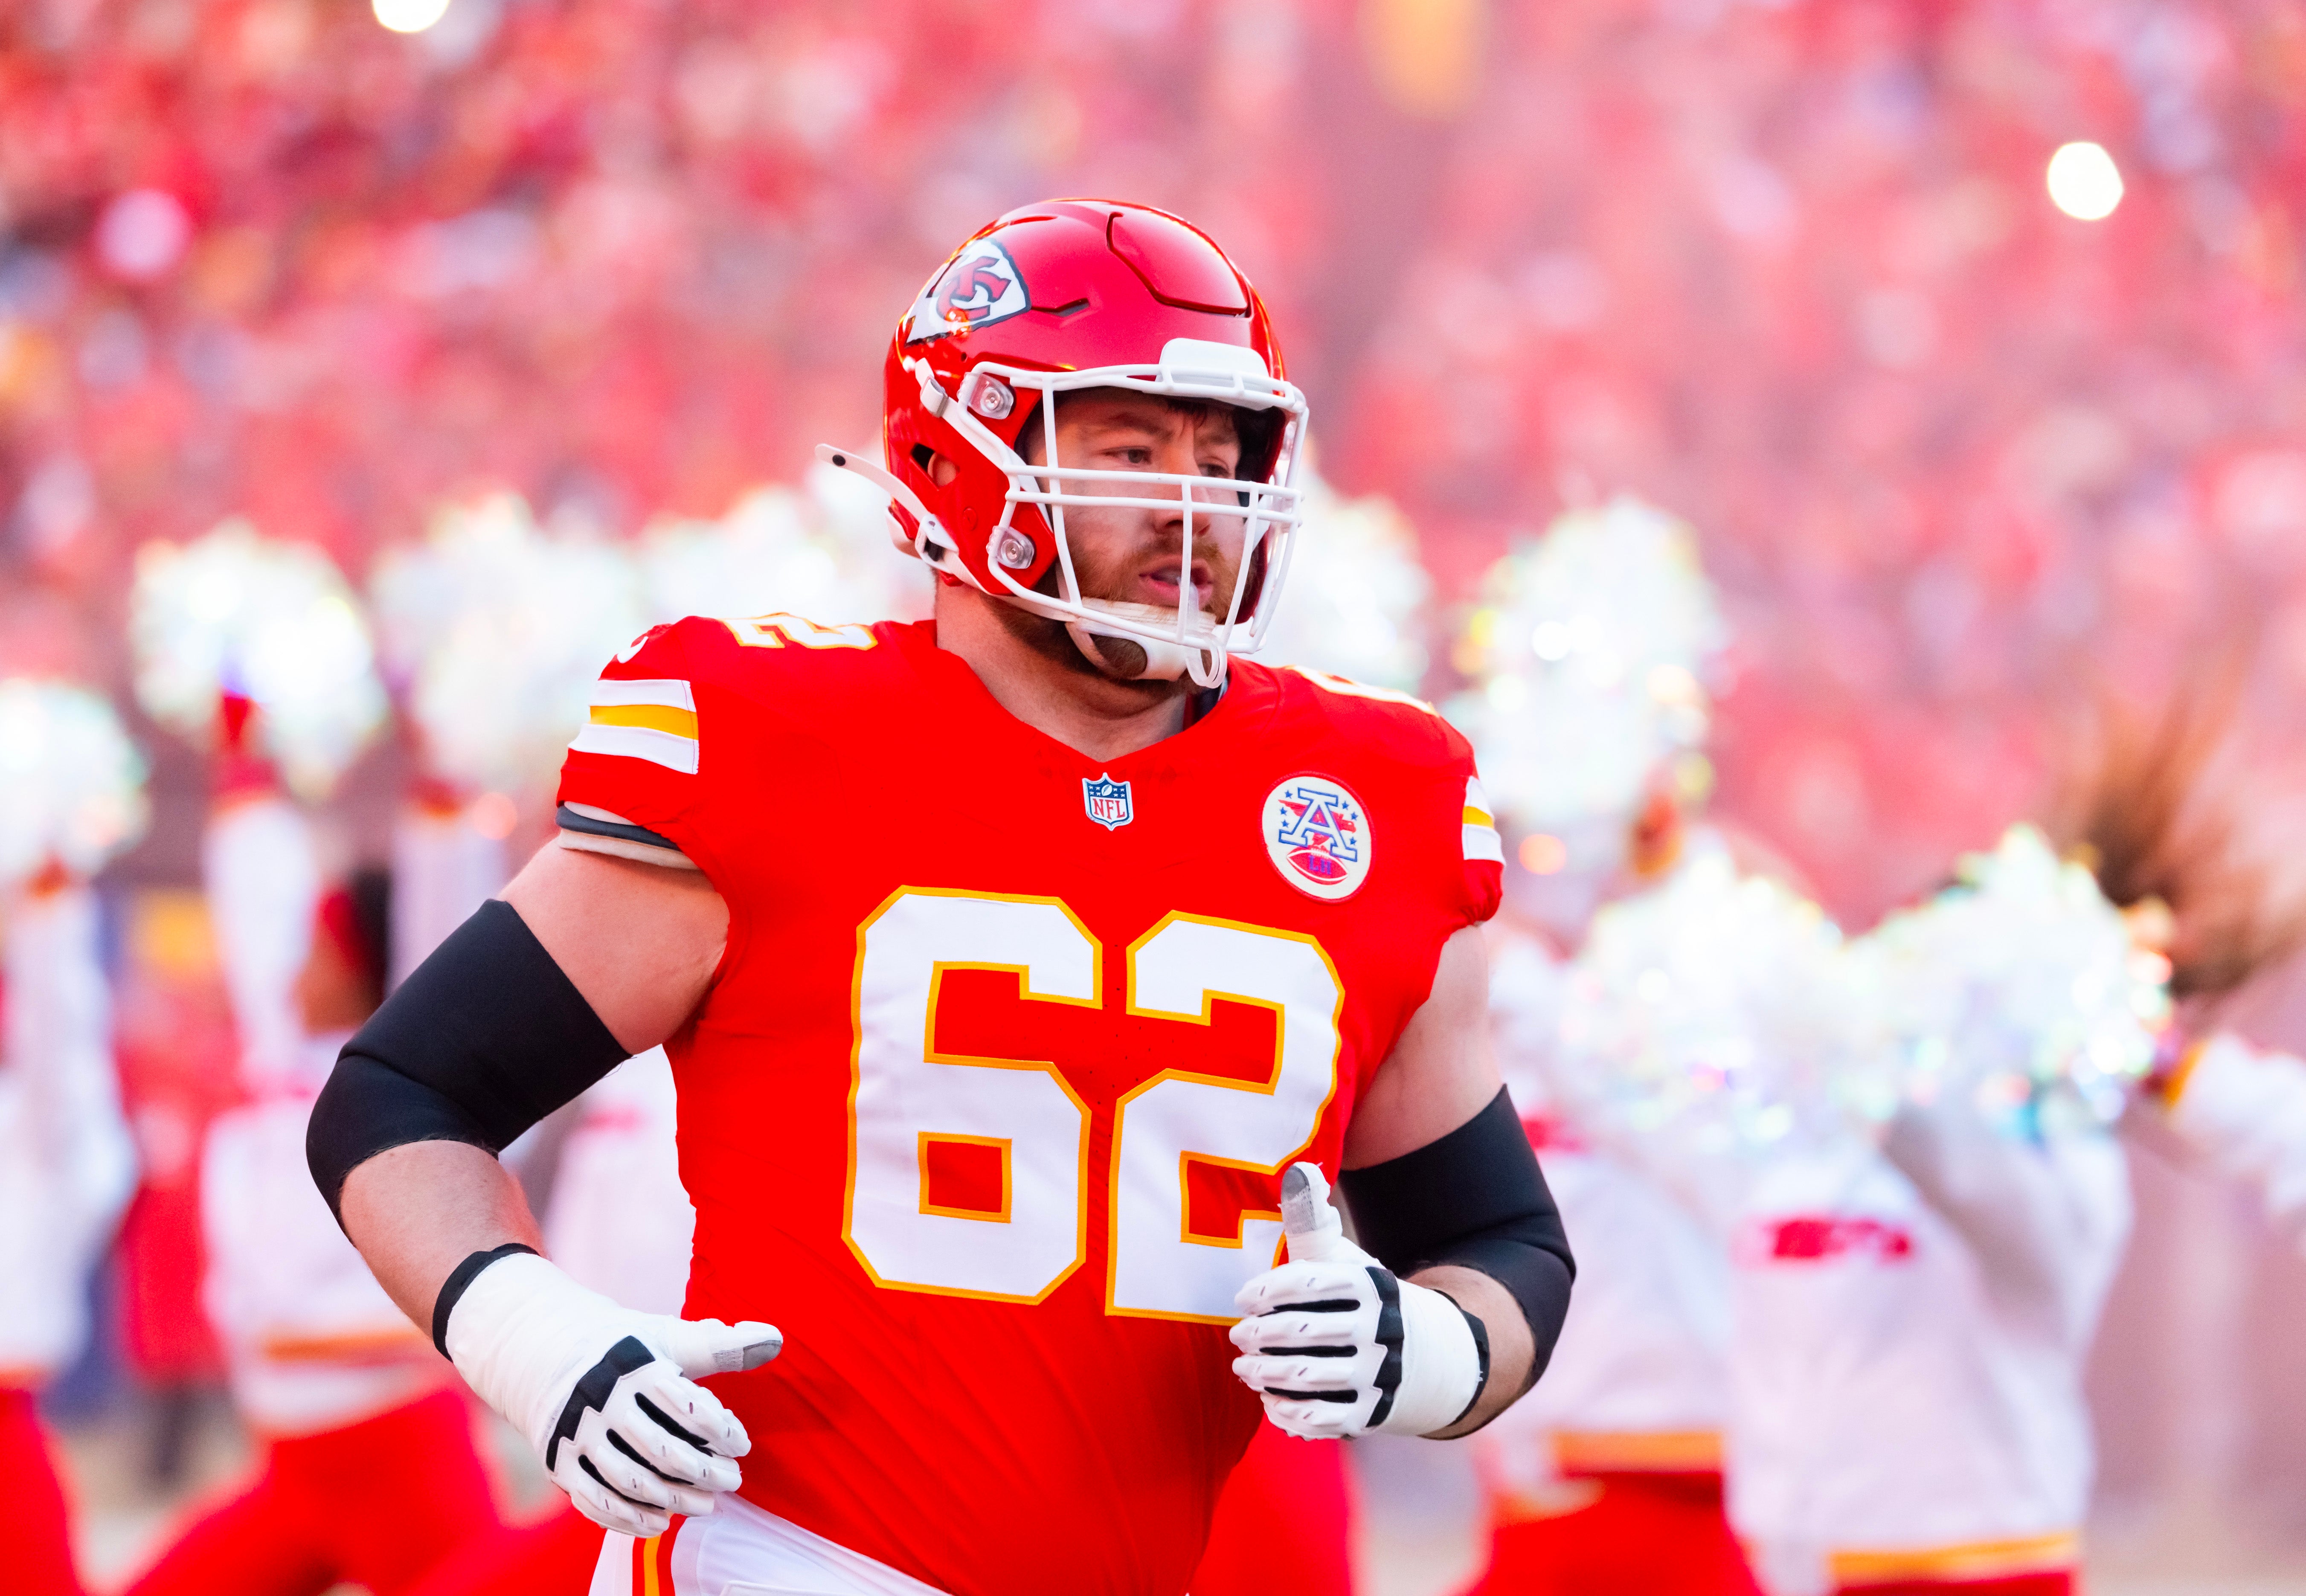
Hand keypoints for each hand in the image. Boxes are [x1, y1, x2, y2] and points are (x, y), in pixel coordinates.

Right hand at [442, 1252, 780, 1536]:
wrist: (546, 1352)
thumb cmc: (626, 1348)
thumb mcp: (669, 1337)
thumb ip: (721, 1345)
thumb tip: (776, 1338)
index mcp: (636, 1367)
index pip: (688, 1406)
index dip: (722, 1430)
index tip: (743, 1445)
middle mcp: (604, 1401)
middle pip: (663, 1450)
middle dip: (705, 1472)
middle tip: (733, 1481)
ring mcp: (578, 1434)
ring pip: (631, 1480)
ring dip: (673, 1500)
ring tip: (706, 1506)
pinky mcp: (558, 1461)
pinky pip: (595, 1501)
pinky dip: (628, 1519)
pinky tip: (659, 1524)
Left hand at [1229, 1162, 1486, 1438]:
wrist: (1433, 1356)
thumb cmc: (1366, 1300)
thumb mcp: (1347, 1259)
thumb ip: (1315, 1222)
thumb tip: (1300, 1171)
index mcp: (1369, 1284)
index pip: (1308, 1282)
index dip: (1267, 1290)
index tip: (1244, 1299)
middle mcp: (1379, 1327)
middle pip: (1304, 1331)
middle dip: (1261, 1335)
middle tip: (1237, 1336)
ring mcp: (1378, 1373)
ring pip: (1310, 1376)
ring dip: (1268, 1375)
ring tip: (1245, 1369)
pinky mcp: (1373, 1413)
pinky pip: (1323, 1417)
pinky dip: (1290, 1413)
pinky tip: (1270, 1403)